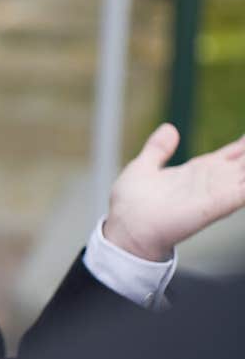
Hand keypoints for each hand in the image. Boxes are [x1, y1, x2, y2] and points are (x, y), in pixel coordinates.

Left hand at [104, 123, 244, 261]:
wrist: (125, 230)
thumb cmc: (131, 205)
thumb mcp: (144, 167)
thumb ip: (158, 149)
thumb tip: (170, 128)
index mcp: (200, 170)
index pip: (235, 153)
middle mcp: (214, 181)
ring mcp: (217, 193)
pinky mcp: (215, 205)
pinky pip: (244, 193)